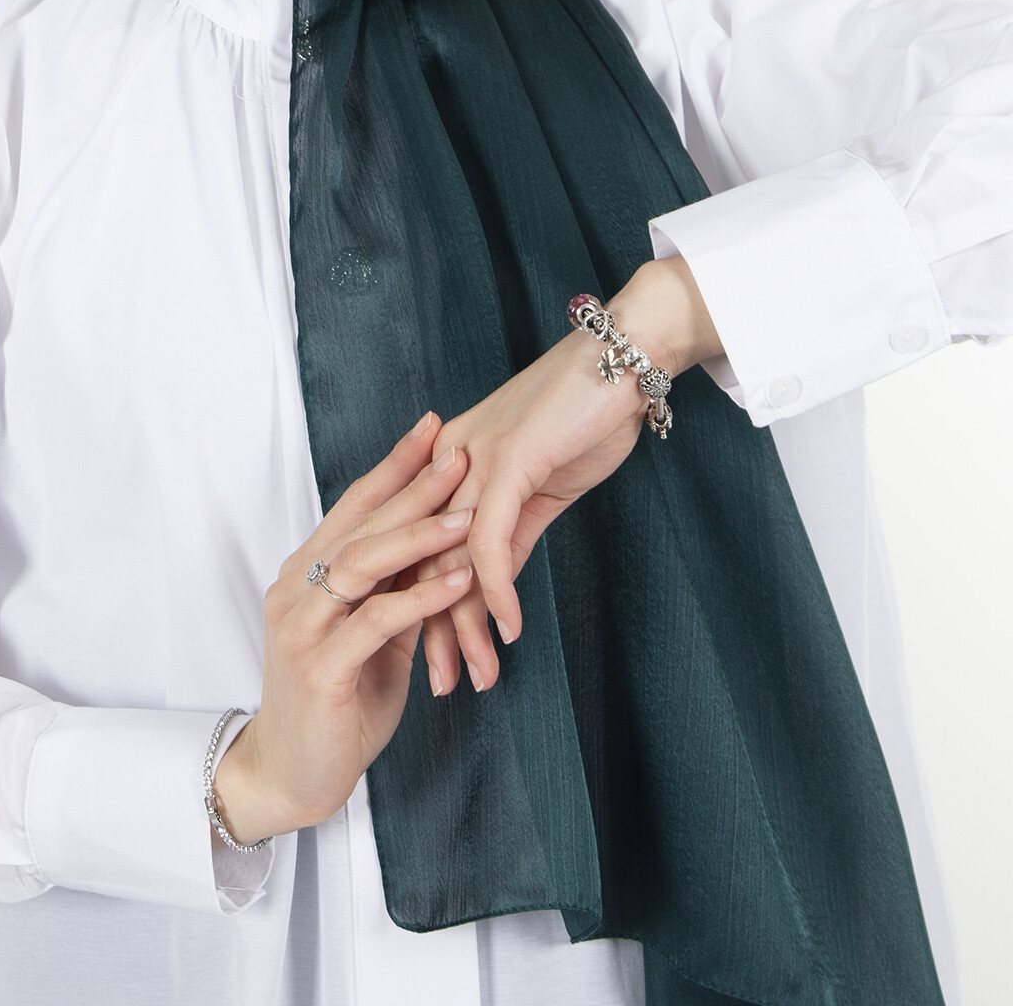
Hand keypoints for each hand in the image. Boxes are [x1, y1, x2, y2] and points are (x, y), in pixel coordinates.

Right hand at [212, 413, 474, 845]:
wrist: (290, 778)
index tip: (433, 429)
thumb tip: (446, 552)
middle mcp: (296, 591)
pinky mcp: (319, 668)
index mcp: (306, 575)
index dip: (393, 466)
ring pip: (362, 562)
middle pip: (360, 523)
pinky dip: (419, 596)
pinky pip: (373, 620)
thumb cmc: (337, 707)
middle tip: (459, 453)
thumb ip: (399, 595)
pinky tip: (458, 579)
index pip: (353, 505)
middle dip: (413, 486)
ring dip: (419, 534)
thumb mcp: (376, 641)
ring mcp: (302, 627)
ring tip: (467, 514)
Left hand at [420, 256, 722, 696]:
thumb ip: (514, 528)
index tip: (431, 660)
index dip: (419, 606)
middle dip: (429, 631)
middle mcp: (450, 459)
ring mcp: (475, 458)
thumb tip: (497, 583)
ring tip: (475, 677)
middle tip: (440, 689)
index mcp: (452, 461)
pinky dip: (496, 591)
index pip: (421, 546)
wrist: (626, 356)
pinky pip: (489, 540)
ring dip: (461, 626)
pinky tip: (507, 631)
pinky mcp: (509, 460)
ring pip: (448, 558)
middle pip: (421, 559)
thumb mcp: (544, 483)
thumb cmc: (589, 412)